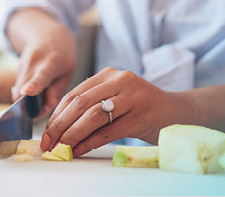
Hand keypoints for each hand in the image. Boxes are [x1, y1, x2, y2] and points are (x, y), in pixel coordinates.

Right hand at [9, 11, 76, 119]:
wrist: (47, 35)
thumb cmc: (62, 57)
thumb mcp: (67, 73)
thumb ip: (56, 92)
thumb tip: (46, 108)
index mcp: (51, 62)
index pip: (41, 76)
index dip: (33, 85)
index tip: (27, 92)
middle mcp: (33, 63)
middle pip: (25, 91)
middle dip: (30, 106)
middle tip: (42, 110)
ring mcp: (22, 65)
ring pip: (20, 93)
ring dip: (29, 100)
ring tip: (43, 90)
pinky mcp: (16, 70)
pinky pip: (18, 90)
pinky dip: (26, 94)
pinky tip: (36, 86)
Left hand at [40, 67, 183, 156]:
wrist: (179, 113)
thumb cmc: (143, 109)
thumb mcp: (117, 100)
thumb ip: (93, 107)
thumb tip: (60, 130)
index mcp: (110, 74)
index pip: (75, 93)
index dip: (57, 115)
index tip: (46, 133)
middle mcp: (121, 80)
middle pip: (80, 103)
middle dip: (60, 126)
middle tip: (48, 144)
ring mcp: (132, 96)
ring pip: (93, 116)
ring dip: (72, 135)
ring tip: (61, 149)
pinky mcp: (141, 115)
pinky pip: (109, 131)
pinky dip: (90, 143)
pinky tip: (79, 151)